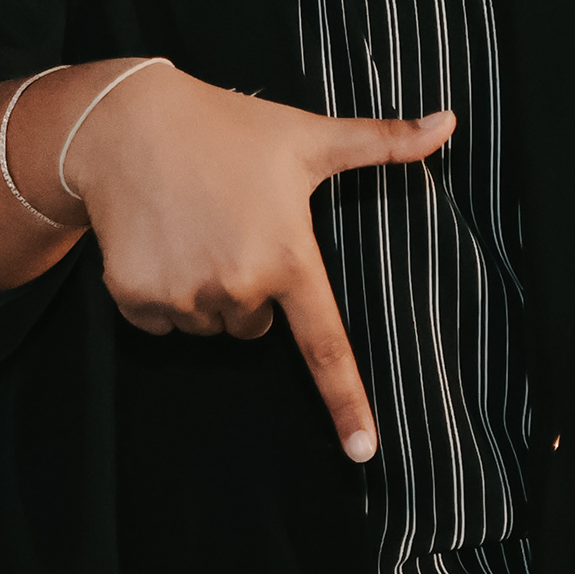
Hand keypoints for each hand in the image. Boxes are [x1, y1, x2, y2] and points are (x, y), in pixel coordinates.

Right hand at [55, 61, 451, 461]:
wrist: (124, 121)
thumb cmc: (226, 128)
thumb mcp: (305, 137)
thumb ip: (381, 141)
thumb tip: (450, 121)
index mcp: (288, 256)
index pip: (326, 346)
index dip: (347, 403)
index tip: (364, 451)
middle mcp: (238, 285)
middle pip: (254, 326)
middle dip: (246, 291)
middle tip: (230, 229)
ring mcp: (184, 293)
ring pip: (205, 325)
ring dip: (200, 293)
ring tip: (190, 228)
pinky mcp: (137, 295)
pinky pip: (158, 322)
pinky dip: (156, 292)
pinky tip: (155, 241)